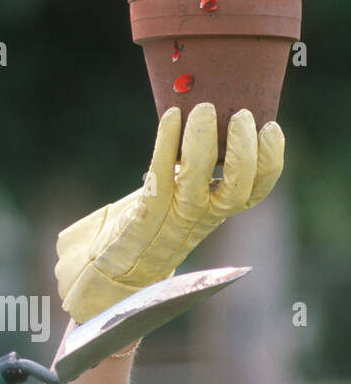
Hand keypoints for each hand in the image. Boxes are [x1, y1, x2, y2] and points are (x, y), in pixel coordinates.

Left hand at [55, 104, 283, 322]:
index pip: (253, 192)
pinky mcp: (142, 218)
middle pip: (235, 192)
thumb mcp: (175, 199)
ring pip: (197, 184)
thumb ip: (190, 171)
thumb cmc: (143, 229)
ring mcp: (171, 221)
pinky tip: (171, 118)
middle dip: (244, 153)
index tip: (272, 128)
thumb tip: (199, 117)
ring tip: (204, 109)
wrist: (111, 274)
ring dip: (202, 145)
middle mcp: (199, 219)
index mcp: (213, 214)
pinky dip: (166, 146)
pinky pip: (159, 178)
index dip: (269, 163)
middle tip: (244, 116)